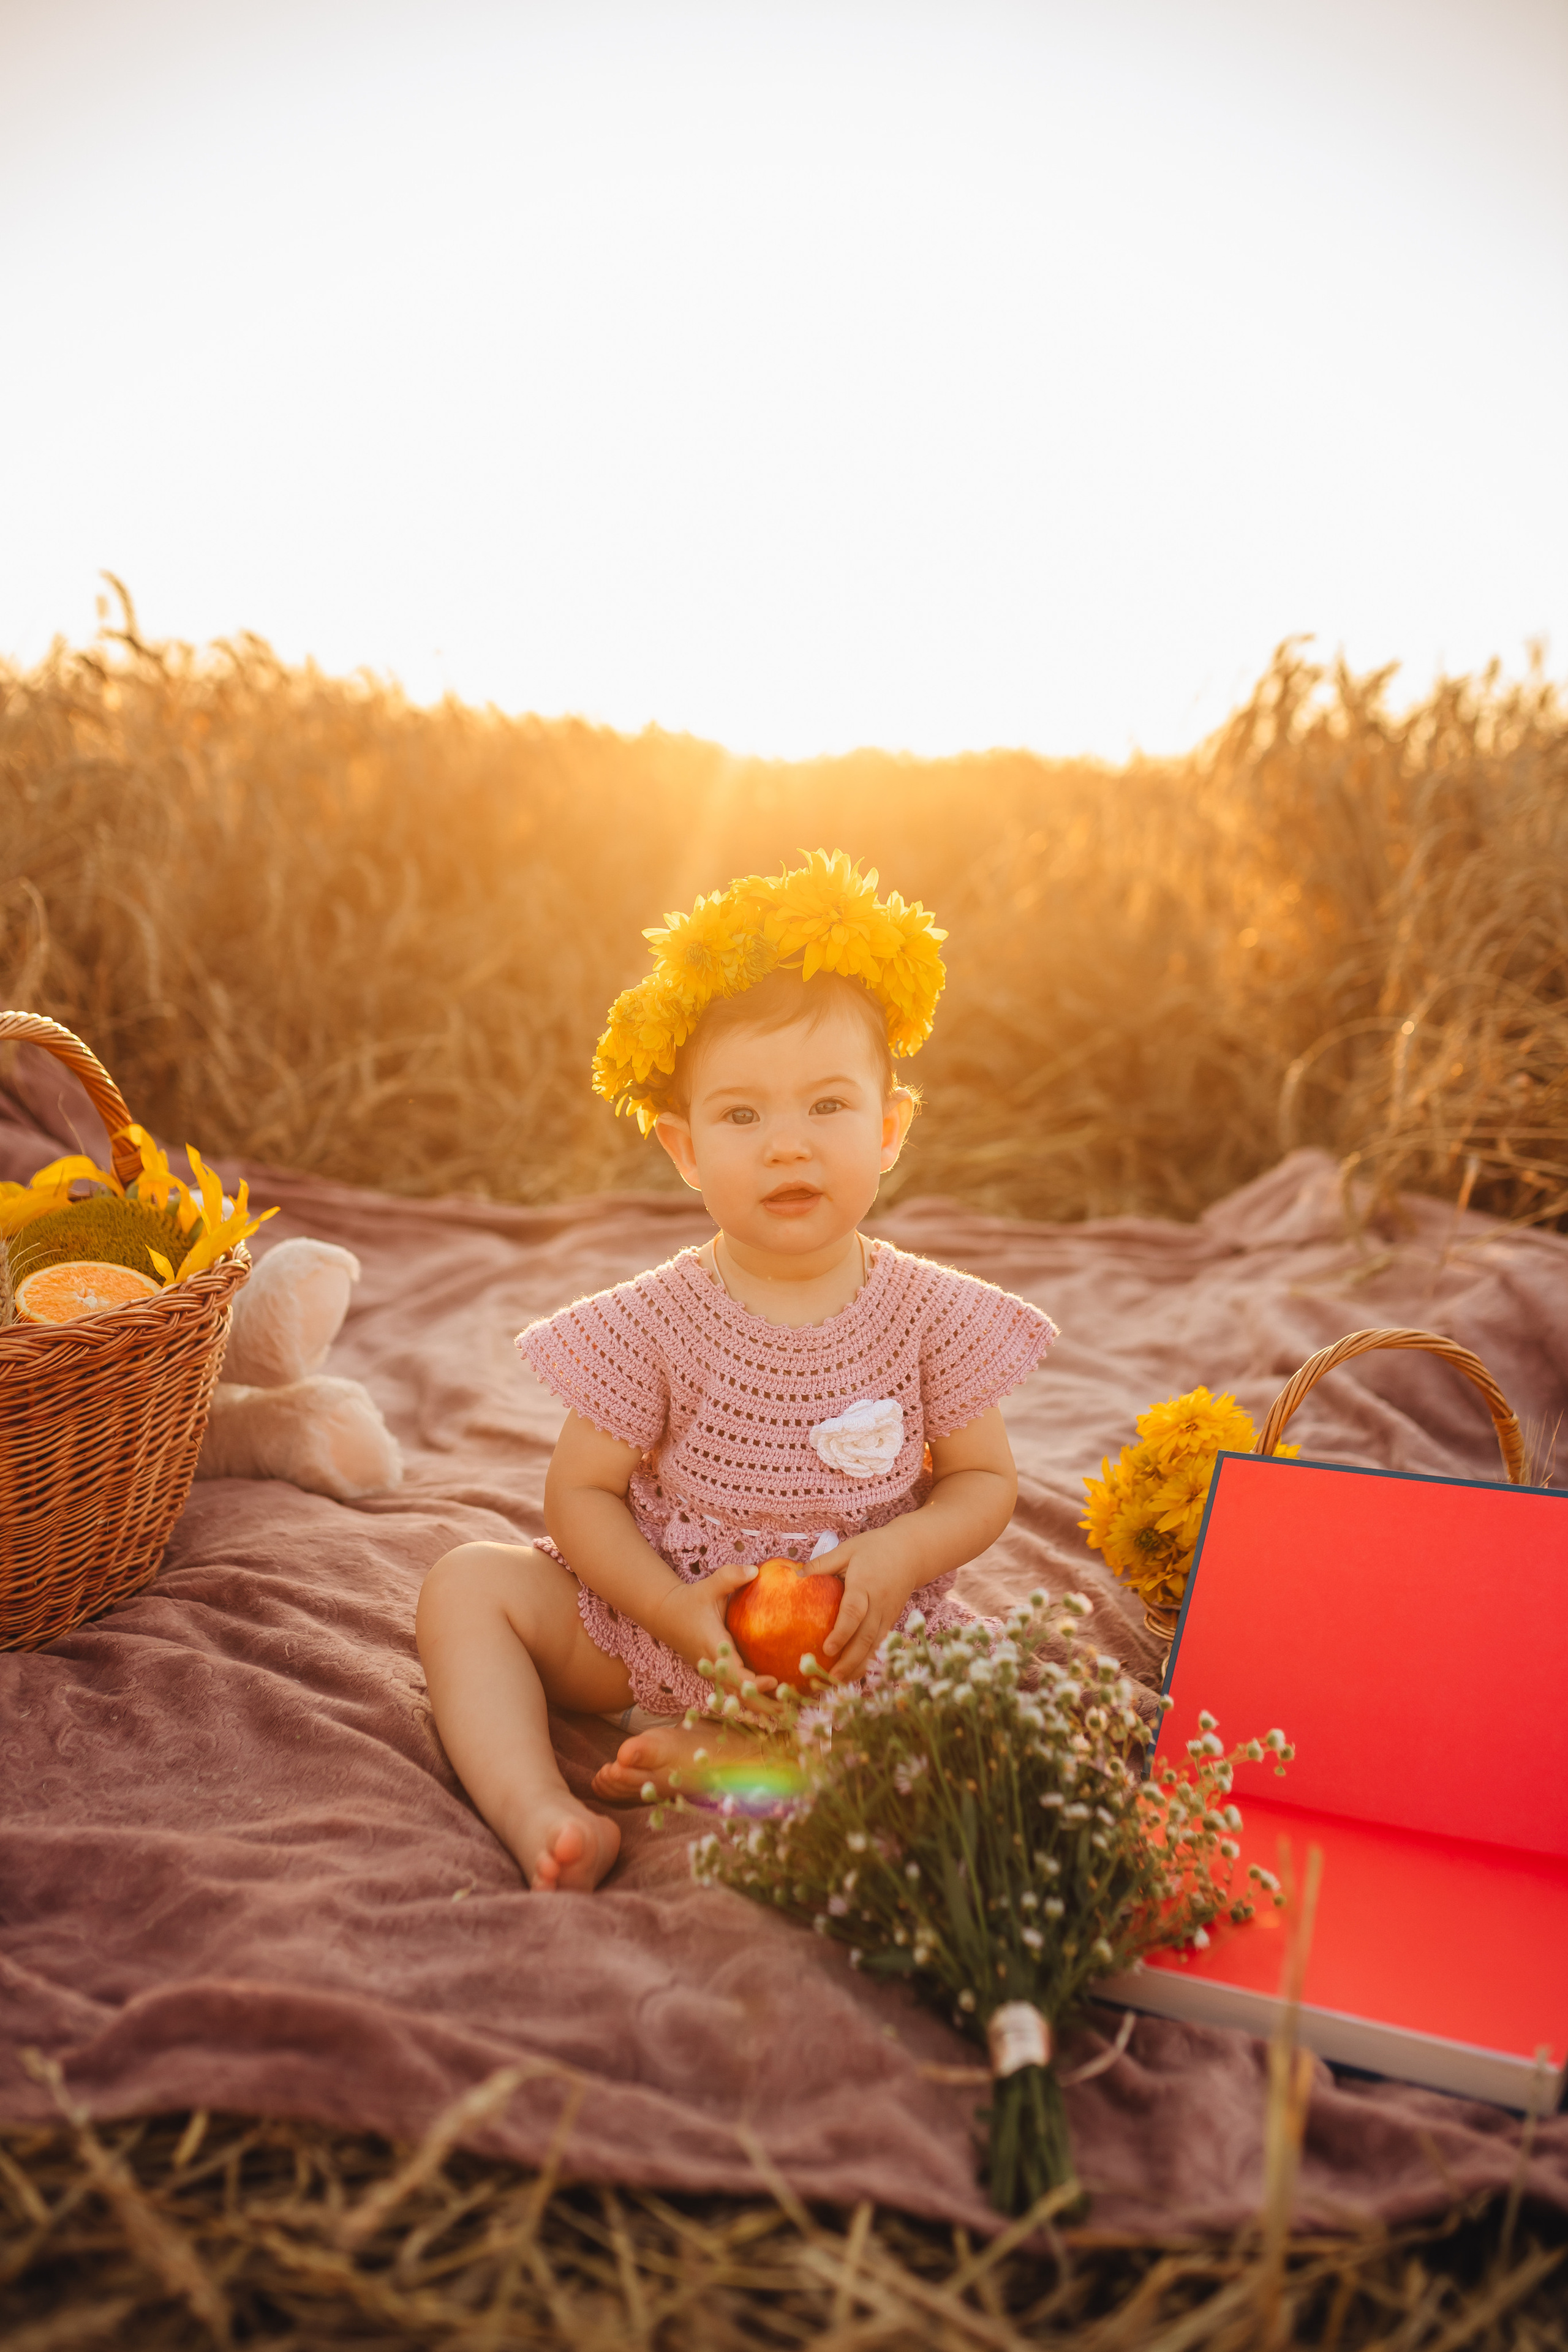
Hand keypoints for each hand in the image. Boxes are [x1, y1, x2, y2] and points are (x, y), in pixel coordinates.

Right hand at [647, 1563, 781, 1703]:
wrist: (665, 1614)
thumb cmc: (690, 1600)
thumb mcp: (709, 1586)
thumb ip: (730, 1577)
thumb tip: (755, 1570)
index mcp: (713, 1646)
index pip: (733, 1672)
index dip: (752, 1682)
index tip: (773, 1680)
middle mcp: (712, 1665)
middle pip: (737, 1694)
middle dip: (761, 1704)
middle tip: (789, 1707)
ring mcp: (712, 1673)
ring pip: (735, 1697)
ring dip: (757, 1706)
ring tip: (785, 1711)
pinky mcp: (714, 1674)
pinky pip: (732, 1692)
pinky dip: (750, 1699)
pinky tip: (770, 1703)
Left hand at [814, 1529, 922, 1683]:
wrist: (911, 1552)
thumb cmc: (875, 1548)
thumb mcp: (848, 1549)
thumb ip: (824, 1563)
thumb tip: (795, 1575)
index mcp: (865, 1584)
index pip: (854, 1612)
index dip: (842, 1632)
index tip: (827, 1649)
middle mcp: (879, 1603)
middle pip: (866, 1636)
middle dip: (850, 1659)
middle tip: (832, 1677)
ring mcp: (888, 1614)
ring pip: (875, 1644)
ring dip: (859, 1665)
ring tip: (840, 1682)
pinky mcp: (891, 1620)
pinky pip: (879, 1643)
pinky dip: (868, 1659)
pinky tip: (854, 1672)